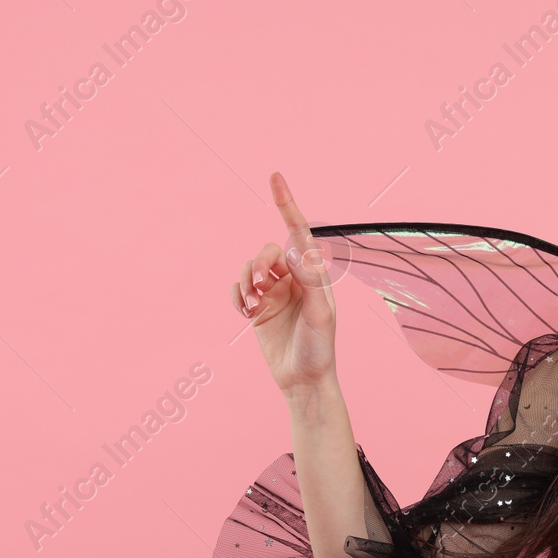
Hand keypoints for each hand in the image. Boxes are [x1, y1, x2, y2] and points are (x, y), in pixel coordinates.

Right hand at [231, 171, 339, 393]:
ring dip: (246, 281)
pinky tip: (244, 311)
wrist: (303, 380)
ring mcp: (274, 292)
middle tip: (262, 286)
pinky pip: (239, 289)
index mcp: (313, 274)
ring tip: (252, 304)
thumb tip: (295, 250)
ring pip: (250, 268)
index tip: (275, 176)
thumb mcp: (320, 315)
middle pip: (267, 251)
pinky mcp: (258, 308)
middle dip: (259, 264)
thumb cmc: (319, 349)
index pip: (298, 232)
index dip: (286, 204)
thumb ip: (310, 282)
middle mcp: (294, 278)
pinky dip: (236, 295)